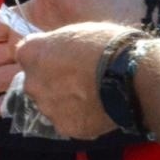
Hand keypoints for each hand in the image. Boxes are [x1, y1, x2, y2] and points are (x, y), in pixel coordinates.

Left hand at [14, 23, 125, 137]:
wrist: (132, 75)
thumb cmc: (107, 44)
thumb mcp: (75, 32)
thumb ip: (54, 45)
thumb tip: (52, 52)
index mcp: (30, 54)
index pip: (27, 56)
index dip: (46, 58)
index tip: (61, 59)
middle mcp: (31, 83)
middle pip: (36, 84)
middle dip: (52, 82)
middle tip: (77, 80)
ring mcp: (48, 108)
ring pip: (51, 105)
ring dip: (64, 102)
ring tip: (90, 97)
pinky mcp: (67, 127)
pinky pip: (70, 122)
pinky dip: (80, 118)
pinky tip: (97, 110)